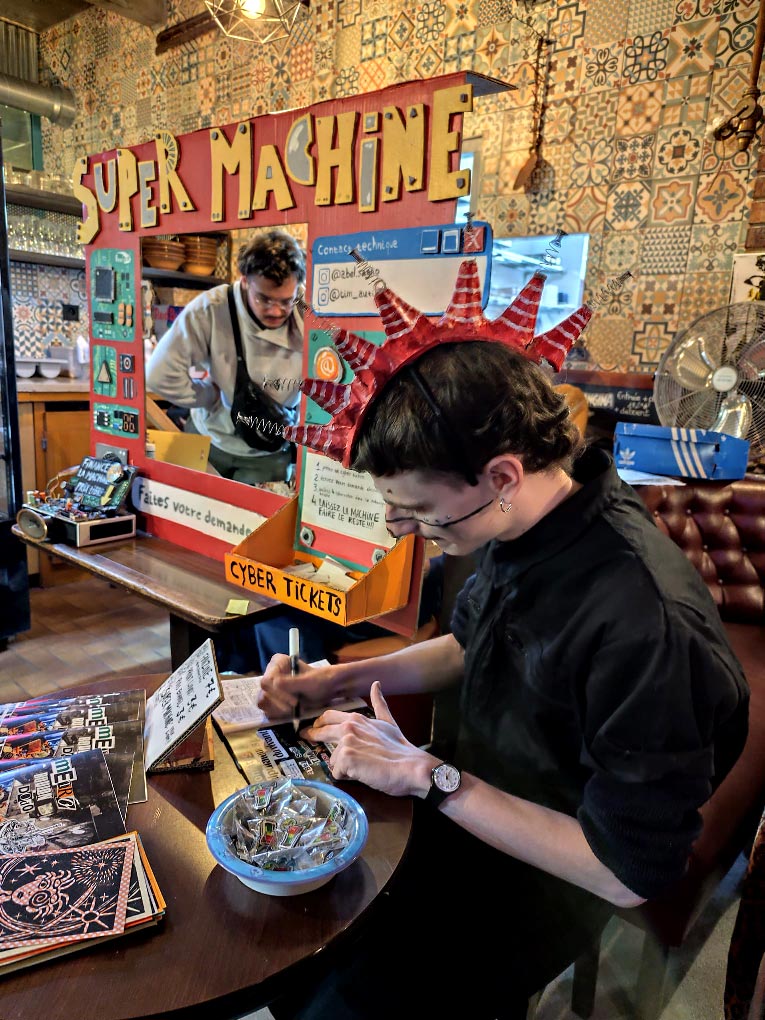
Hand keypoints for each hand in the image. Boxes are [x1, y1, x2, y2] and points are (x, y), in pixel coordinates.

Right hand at [257, 655, 340, 718]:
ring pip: (263, 702)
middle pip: (264, 692)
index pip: (267, 680)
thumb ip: (292, 682)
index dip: (278, 693)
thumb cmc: (321, 680)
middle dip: (281, 702)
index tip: (295, 702)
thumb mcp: (309, 681)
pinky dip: (279, 713)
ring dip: (280, 709)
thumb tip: (274, 683)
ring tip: (296, 709)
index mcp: (278, 662)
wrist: (329, 689)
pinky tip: (291, 712)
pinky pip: (267, 710)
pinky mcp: (272, 699)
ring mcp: (270, 687)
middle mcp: (271, 673)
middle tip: (297, 706)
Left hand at [301, 682, 434, 797]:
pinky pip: (337, 772)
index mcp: (357, 718)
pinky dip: (347, 777)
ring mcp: (346, 742)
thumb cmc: (400, 749)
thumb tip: (376, 684)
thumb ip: (379, 704)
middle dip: (312, 734)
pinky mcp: (346, 759)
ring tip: (361, 768)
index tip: (313, 727)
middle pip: (321, 730)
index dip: (319, 722)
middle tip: (307, 737)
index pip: (329, 716)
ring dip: (342, 766)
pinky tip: (361, 774)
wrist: (409, 767)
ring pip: (332, 758)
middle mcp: (349, 727)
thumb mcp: (388, 721)